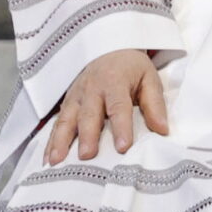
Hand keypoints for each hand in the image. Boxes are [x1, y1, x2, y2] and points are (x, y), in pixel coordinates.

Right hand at [45, 48, 168, 164]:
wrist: (110, 49)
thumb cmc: (132, 69)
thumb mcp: (150, 80)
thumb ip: (155, 105)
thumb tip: (162, 130)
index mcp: (114, 82)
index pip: (118, 107)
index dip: (121, 127)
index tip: (123, 147)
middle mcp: (91, 89)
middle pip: (88, 115)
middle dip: (87, 136)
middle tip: (87, 156)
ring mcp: (75, 96)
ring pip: (66, 120)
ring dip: (60, 141)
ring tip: (57, 162)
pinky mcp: (67, 103)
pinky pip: (57, 123)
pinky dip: (51, 141)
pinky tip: (48, 158)